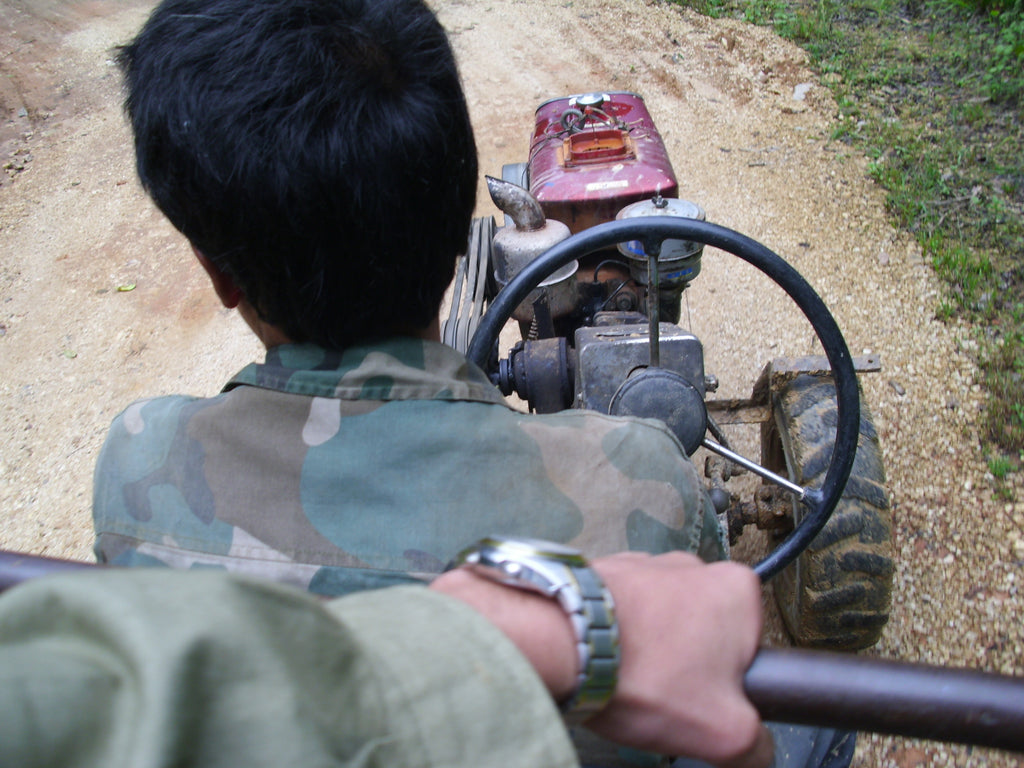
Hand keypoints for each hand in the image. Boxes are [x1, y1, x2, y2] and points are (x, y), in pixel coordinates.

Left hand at [432, 550, 770, 767]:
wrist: (560, 642)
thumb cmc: (645, 675)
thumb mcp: (724, 732)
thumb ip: (756, 743)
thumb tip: (757, 748)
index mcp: (737, 589)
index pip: (752, 646)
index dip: (729, 683)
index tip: (705, 701)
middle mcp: (693, 564)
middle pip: (705, 633)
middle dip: (688, 666)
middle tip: (666, 696)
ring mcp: (645, 562)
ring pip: (660, 622)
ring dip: (649, 650)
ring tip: (629, 681)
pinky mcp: (604, 570)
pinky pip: (621, 612)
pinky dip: (615, 635)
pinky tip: (603, 661)